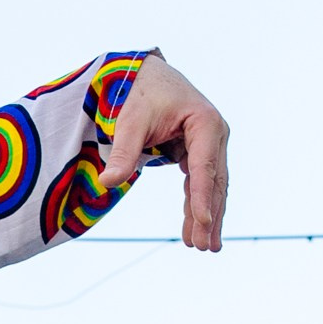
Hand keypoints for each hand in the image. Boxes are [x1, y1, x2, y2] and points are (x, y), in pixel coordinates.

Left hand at [96, 54, 228, 250]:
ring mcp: (211, 145)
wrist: (148, 76)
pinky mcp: (200, 152)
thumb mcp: (130, 121)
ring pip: (211, 186)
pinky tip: (194, 228)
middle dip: (209, 216)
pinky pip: (200, 183)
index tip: (203, 222)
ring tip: (205, 247)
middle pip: (213, 182)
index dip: (202, 196)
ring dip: (207, 216)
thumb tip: (107, 183)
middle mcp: (215, 134)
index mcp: (205, 122)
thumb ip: (123, 152)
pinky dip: (197, 205)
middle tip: (205, 247)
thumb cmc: (141, 94)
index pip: (204, 167)